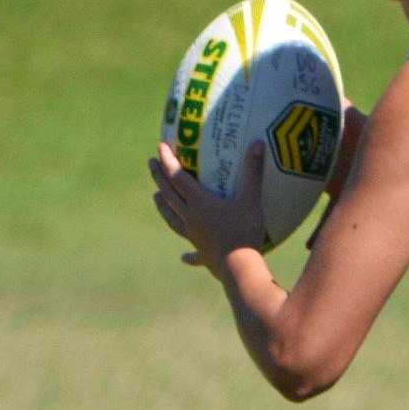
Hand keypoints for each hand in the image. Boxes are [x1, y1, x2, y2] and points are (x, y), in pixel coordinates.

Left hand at [148, 140, 268, 277]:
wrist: (239, 267)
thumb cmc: (244, 231)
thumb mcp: (251, 199)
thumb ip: (253, 171)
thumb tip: (258, 143)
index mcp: (199, 202)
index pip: (178, 177)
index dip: (168, 160)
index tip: (160, 146)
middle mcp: (191, 217)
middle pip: (169, 194)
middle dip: (159, 177)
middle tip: (150, 163)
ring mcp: (193, 236)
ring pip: (172, 218)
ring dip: (162, 206)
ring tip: (156, 197)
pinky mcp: (202, 252)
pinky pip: (191, 251)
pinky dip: (187, 254)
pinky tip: (184, 257)